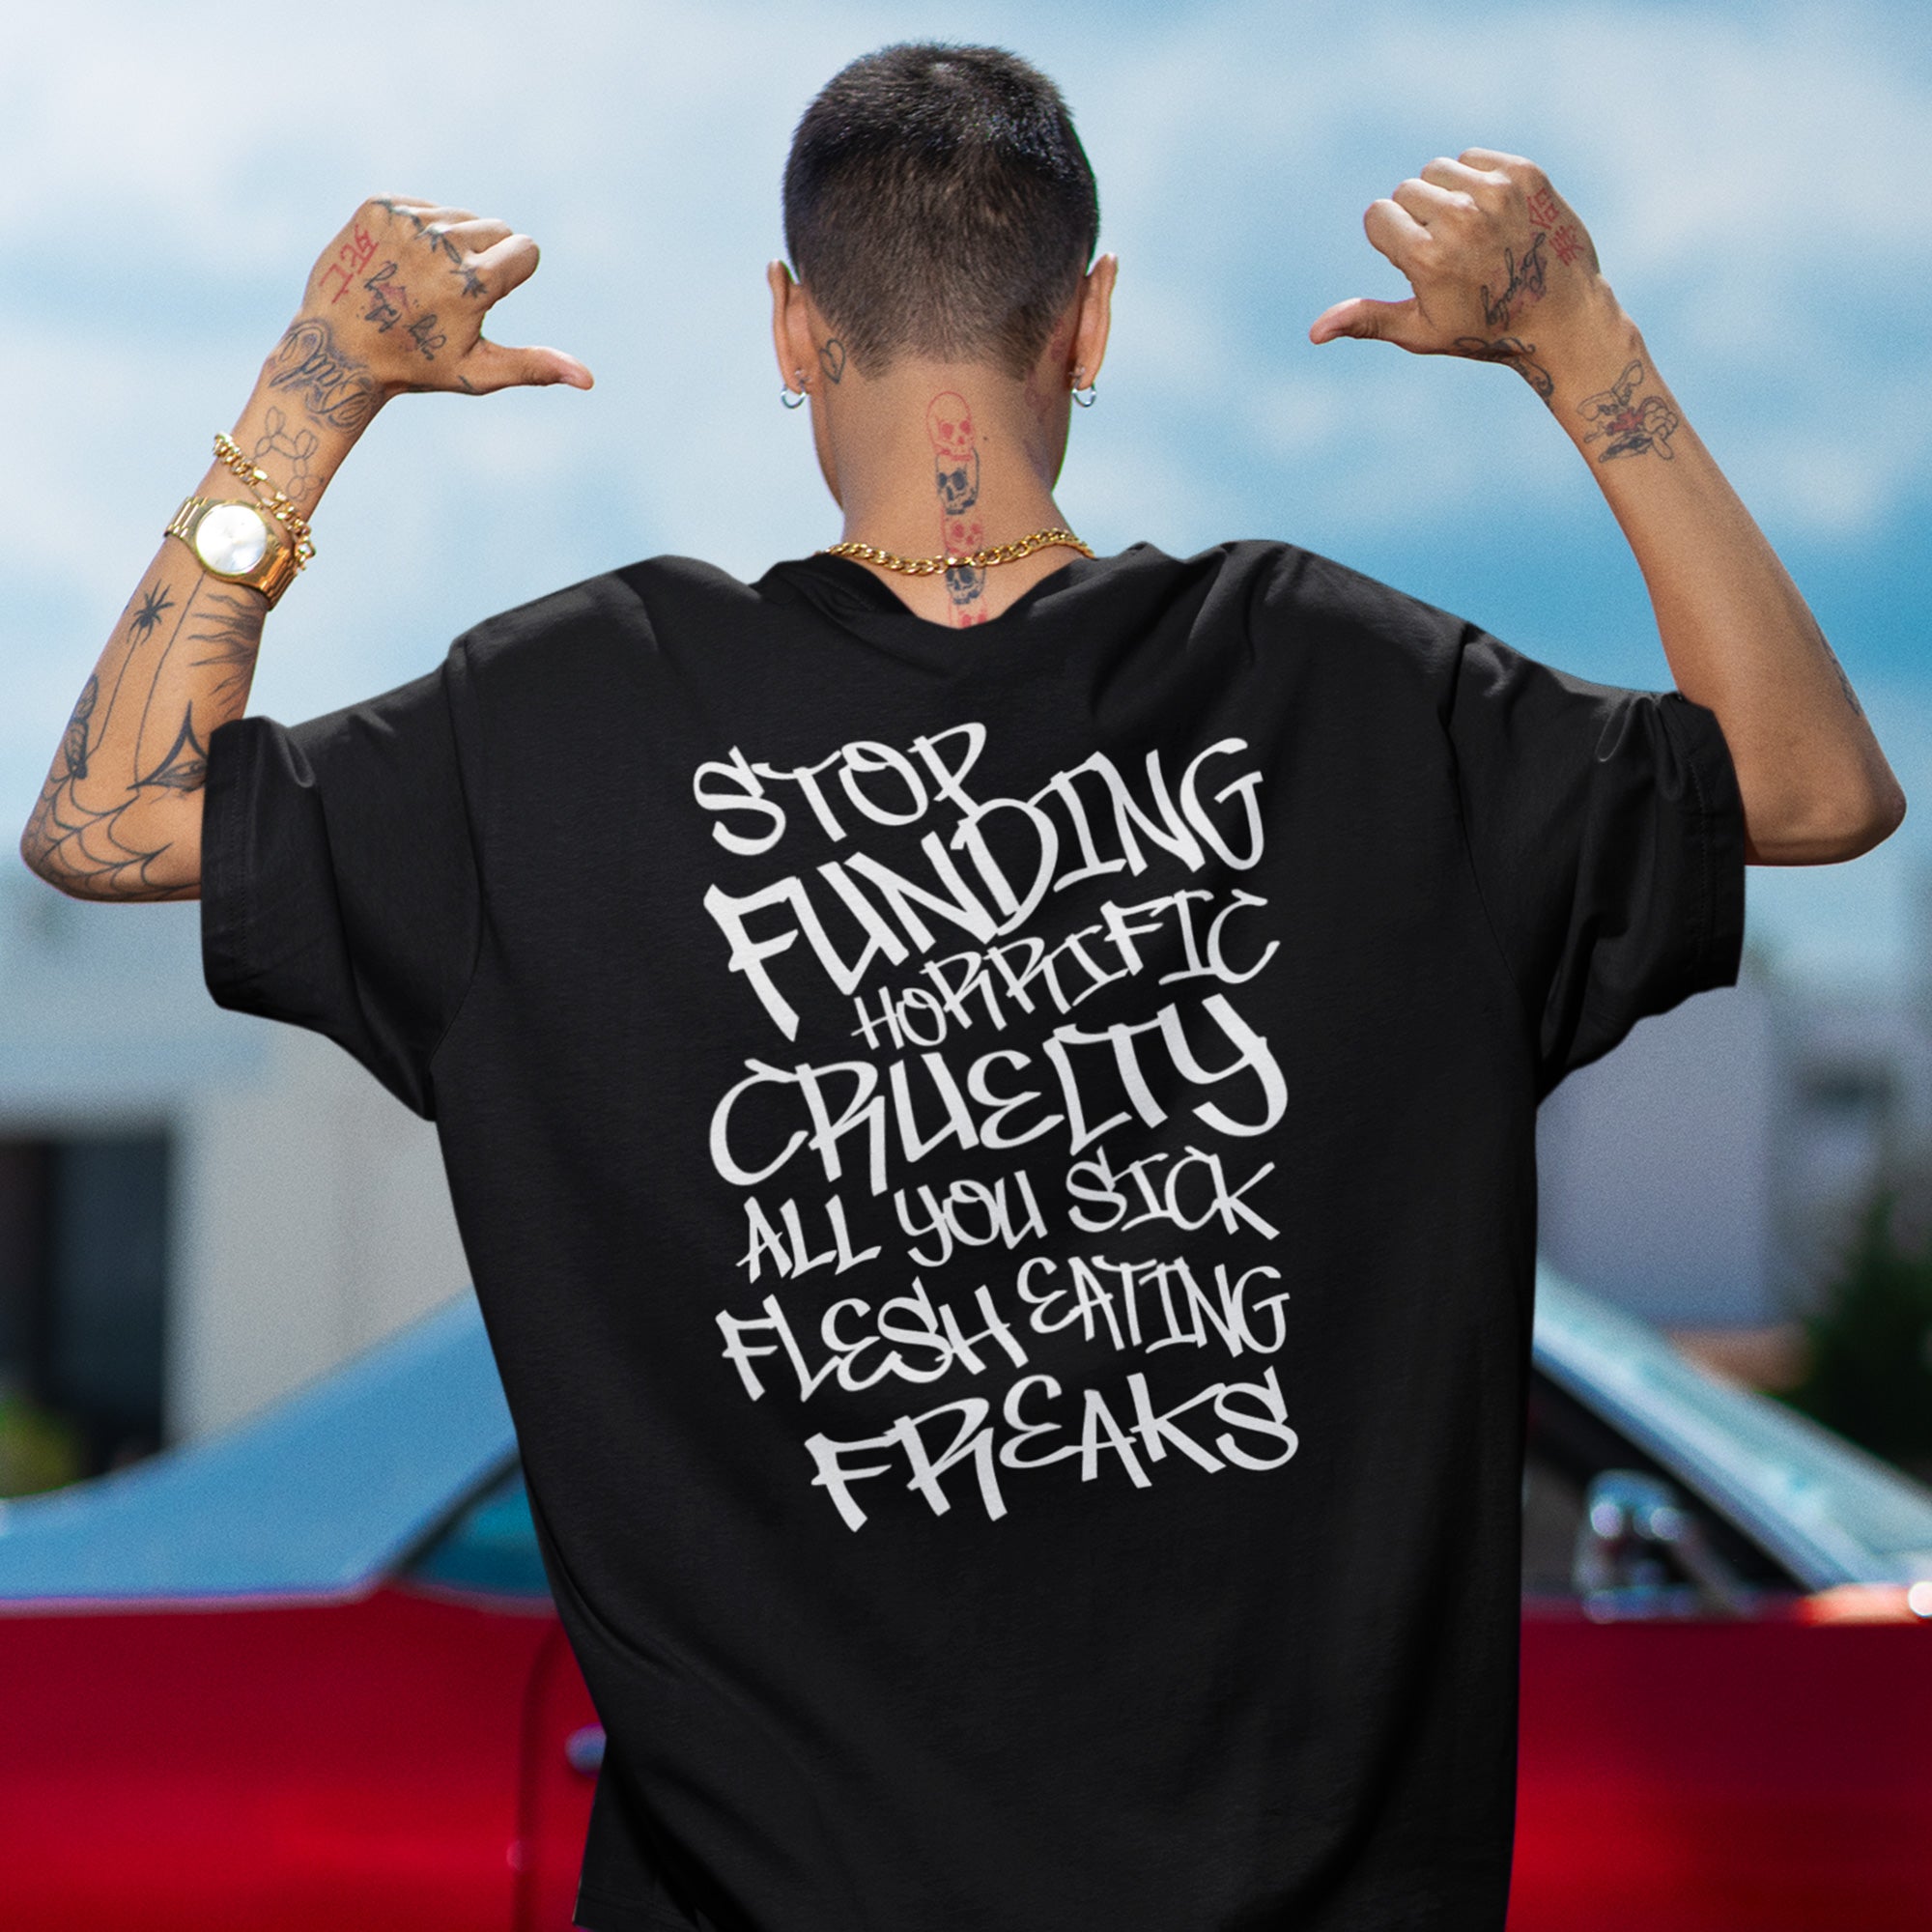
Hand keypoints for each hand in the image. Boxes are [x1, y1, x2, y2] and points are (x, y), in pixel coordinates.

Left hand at [268, 196, 593, 427]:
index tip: (486, 297)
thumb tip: (589, 379)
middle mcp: (442, 243)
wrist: (337, 350)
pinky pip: (422, 206)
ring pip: (461, 215)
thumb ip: (536, 366)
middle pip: (496, 227)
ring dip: (453, 243)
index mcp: (473, 283)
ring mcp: (407, 220)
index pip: (525, 248)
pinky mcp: (379, 206)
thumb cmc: (415, 367)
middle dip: (486, 257)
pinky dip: (418, 231)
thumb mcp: (478, 372)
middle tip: (448, 295)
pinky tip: (396, 265)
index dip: (513, 274)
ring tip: (420, 281)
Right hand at [1309, 151, 1609, 396]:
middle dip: (1416, 217)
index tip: (1420, 263)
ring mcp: (1495, 192)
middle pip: (1405, 190)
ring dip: (1444, 194)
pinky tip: (1495, 216)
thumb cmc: (1485, 331)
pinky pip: (1473, 158)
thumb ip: (1366, 319)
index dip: (1392, 240)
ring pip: (1437, 170)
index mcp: (1428, 258)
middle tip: (1451, 252)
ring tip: (1472, 232)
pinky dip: (1475, 180)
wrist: (1564, 318)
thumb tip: (1314, 333)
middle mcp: (1460, 219)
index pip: (1377, 215)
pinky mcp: (1523, 173)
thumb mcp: (1421, 332)